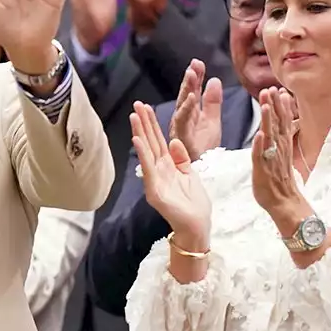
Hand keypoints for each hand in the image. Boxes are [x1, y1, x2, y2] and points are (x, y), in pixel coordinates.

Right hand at [130, 100, 210, 246]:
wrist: (196, 226)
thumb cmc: (195, 204)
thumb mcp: (191, 174)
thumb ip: (182, 158)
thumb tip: (173, 142)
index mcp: (168, 165)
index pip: (158, 140)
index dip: (152, 124)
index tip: (146, 107)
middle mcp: (159, 170)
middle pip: (150, 142)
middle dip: (143, 122)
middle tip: (136, 103)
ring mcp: (155, 180)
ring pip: (147, 152)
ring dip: (140, 133)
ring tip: (134, 116)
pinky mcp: (155, 190)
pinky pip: (148, 169)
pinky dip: (143, 154)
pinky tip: (138, 140)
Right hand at [168, 60, 222, 160]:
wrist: (203, 172)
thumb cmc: (203, 149)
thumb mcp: (212, 121)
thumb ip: (212, 102)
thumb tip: (214, 80)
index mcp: (190, 114)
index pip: (192, 91)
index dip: (195, 78)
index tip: (198, 62)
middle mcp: (183, 118)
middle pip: (186, 95)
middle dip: (189, 79)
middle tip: (194, 64)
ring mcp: (181, 127)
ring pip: (182, 105)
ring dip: (186, 88)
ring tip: (191, 74)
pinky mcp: (182, 137)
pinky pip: (183, 121)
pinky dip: (186, 108)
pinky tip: (192, 97)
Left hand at [250, 87, 308, 230]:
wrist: (284, 202)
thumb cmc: (279, 179)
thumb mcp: (281, 155)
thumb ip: (280, 138)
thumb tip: (279, 123)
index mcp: (282, 144)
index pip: (282, 121)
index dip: (279, 105)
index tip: (277, 88)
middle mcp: (279, 149)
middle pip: (277, 124)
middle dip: (274, 106)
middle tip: (271, 89)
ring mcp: (271, 158)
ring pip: (270, 136)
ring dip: (269, 120)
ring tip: (267, 105)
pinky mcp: (262, 169)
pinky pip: (261, 156)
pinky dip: (261, 145)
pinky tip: (260, 134)